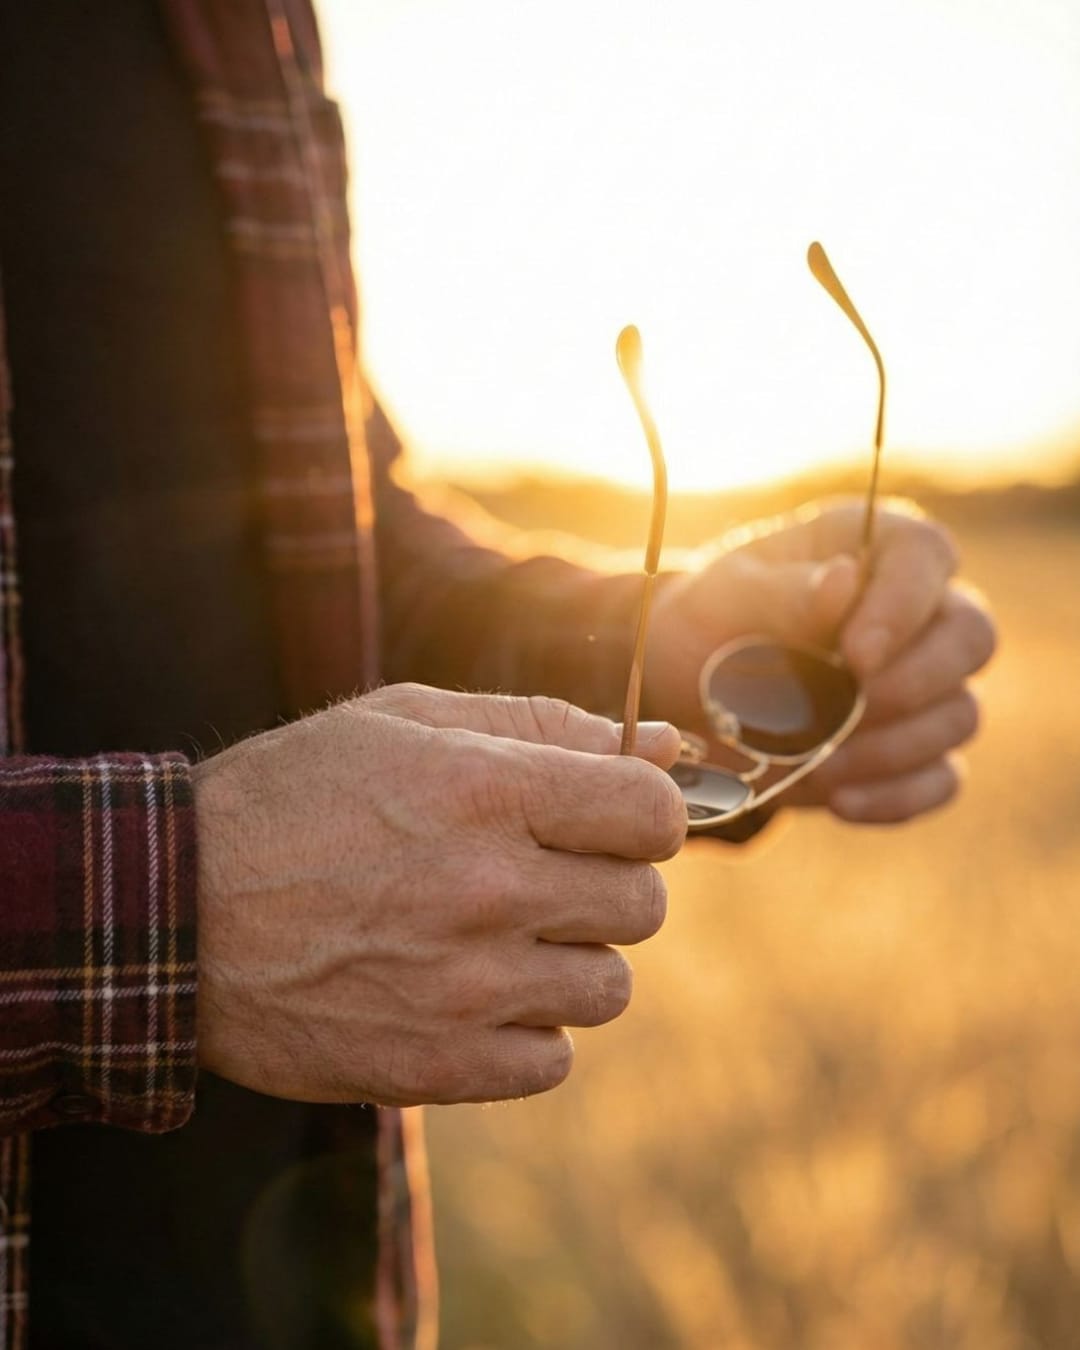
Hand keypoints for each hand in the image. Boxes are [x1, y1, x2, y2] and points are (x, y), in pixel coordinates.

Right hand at [193, 684, 684, 1105]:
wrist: (175, 910)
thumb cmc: (295, 797)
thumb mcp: (406, 721)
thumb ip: (543, 724)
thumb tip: (666, 745)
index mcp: (487, 789)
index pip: (654, 813)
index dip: (647, 812)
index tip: (612, 817)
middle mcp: (488, 888)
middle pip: (644, 904)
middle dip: (609, 883)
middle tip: (545, 874)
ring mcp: (465, 986)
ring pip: (608, 988)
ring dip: (571, 960)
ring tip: (502, 936)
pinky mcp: (436, 1065)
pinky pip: (552, 1060)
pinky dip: (528, 1030)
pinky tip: (473, 994)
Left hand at [644, 498, 995, 823]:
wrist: (686, 686)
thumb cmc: (711, 621)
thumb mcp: (726, 597)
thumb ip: (784, 591)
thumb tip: (843, 579)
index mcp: (872, 547)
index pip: (926, 556)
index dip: (903, 607)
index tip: (855, 655)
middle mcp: (916, 610)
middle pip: (972, 637)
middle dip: (913, 684)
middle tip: (846, 712)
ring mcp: (925, 682)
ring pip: (961, 714)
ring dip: (893, 748)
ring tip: (820, 764)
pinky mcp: (915, 748)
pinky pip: (943, 778)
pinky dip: (897, 796)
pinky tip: (841, 800)